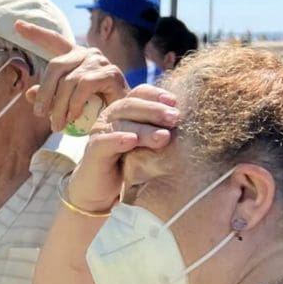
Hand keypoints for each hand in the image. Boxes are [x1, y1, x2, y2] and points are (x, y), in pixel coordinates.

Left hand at [14, 20, 127, 131]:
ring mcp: (99, 61)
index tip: (17, 25)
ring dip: (59, 106)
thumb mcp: (67, 102)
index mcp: (75, 56)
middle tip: (39, 115)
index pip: (54, 40)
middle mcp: (87, 53)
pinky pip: (83, 87)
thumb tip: (29, 94)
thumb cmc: (96, 109)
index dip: (36, 33)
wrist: (126, 119)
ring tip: (56, 125)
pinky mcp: (110, 72)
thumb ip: (49, 96)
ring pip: (68, 81)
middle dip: (45, 93)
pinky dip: (74, 104)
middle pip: (55, 66)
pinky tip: (72, 117)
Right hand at [68, 84, 178, 210]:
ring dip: (144, 129)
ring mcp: (101, 133)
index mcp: (125, 111)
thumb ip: (161, 129)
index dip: (157, 95)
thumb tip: (188, 122)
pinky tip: (132, 141)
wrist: (102, 190)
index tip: (175, 102)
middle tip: (176, 118)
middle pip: (131, 105)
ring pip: (122, 123)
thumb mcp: (148, 143)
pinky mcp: (94, 151)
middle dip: (155, 110)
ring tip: (163, 137)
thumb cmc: (129, 164)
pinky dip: (118, 139)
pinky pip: (105, 142)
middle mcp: (111, 117)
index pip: (140, 93)